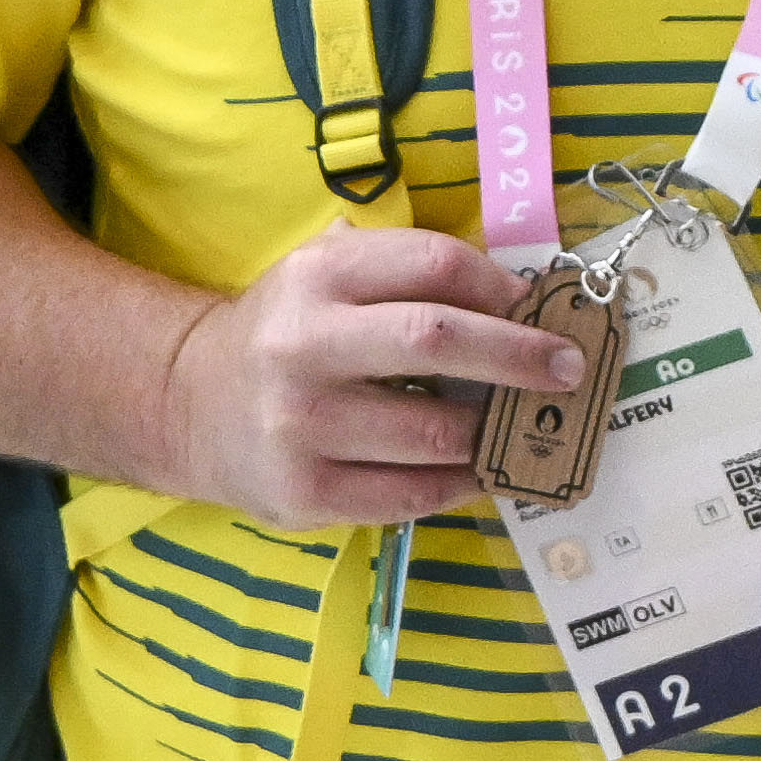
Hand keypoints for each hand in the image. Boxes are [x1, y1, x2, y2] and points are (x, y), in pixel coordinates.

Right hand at [155, 227, 576, 530]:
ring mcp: (301, 426)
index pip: (433, 266)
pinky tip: (478, 468)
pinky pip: (412, 494)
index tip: (541, 308)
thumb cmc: (288, 333)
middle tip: (569, 369)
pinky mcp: (306, 494)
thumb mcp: (328, 276)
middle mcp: (302, 346)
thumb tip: (523, 302)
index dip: (500, 286)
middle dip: (519, 355)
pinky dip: (460, 482)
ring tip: (520, 425)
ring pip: (434, 432)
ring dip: (493, 431)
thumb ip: (407, 276)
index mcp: (317, 276)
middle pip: (436, 340)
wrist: (191, 403)